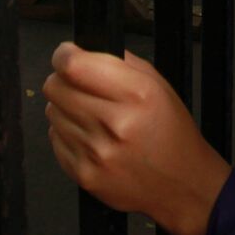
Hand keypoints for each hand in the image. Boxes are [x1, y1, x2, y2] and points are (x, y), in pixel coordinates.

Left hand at [43, 43, 230, 234]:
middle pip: (55, 87)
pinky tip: (91, 137)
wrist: (181, 184)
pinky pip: (55, 139)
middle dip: (63, 80)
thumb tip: (80, 51)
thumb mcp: (158, 85)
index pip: (73, 65)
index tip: (66, 54)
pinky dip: (67, 133)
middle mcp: (116, 124)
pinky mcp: (85, 175)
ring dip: (66, 108)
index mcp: (137, 94)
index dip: (63, 55)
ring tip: (92, 116)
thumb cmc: (170, 132)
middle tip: (79, 85)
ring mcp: (98, 153)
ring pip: (53, 112)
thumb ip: (119, 63)